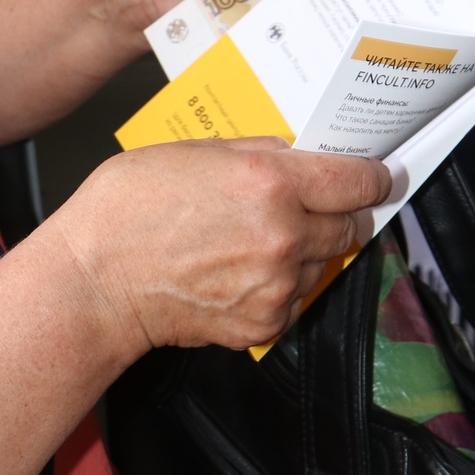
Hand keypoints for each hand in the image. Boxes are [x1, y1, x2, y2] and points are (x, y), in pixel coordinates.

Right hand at [53, 138, 390, 354]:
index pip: (358, 181)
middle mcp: (283, 235)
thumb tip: (298, 157)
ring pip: (321, 264)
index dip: (374, 177)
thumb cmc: (128, 208)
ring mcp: (275, 285)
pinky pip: (293, 299)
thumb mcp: (193, 150)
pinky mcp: (262, 323)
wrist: (95, 281)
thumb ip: (257, 152)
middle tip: (313, 207)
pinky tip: (238, 272)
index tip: (379, 177)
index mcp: (270, 182)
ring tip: (254, 242)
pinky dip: (277, 287)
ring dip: (303, 252)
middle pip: (350, 226)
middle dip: (338, 214)